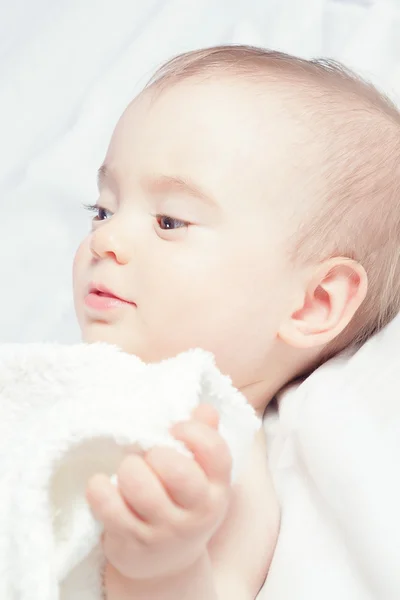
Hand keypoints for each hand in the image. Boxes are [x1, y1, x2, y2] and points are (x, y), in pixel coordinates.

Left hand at [86, 405, 231, 580]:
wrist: (166, 563)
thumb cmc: (182, 501)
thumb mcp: (202, 474)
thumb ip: (205, 436)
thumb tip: (204, 409)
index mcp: (217, 487)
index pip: (214, 450)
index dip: (192, 431)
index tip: (174, 429)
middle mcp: (198, 512)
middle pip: (176, 470)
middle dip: (155, 453)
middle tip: (148, 456)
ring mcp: (165, 531)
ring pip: (140, 487)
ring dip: (128, 470)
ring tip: (127, 471)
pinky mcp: (132, 542)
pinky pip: (109, 508)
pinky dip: (99, 489)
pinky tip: (101, 484)